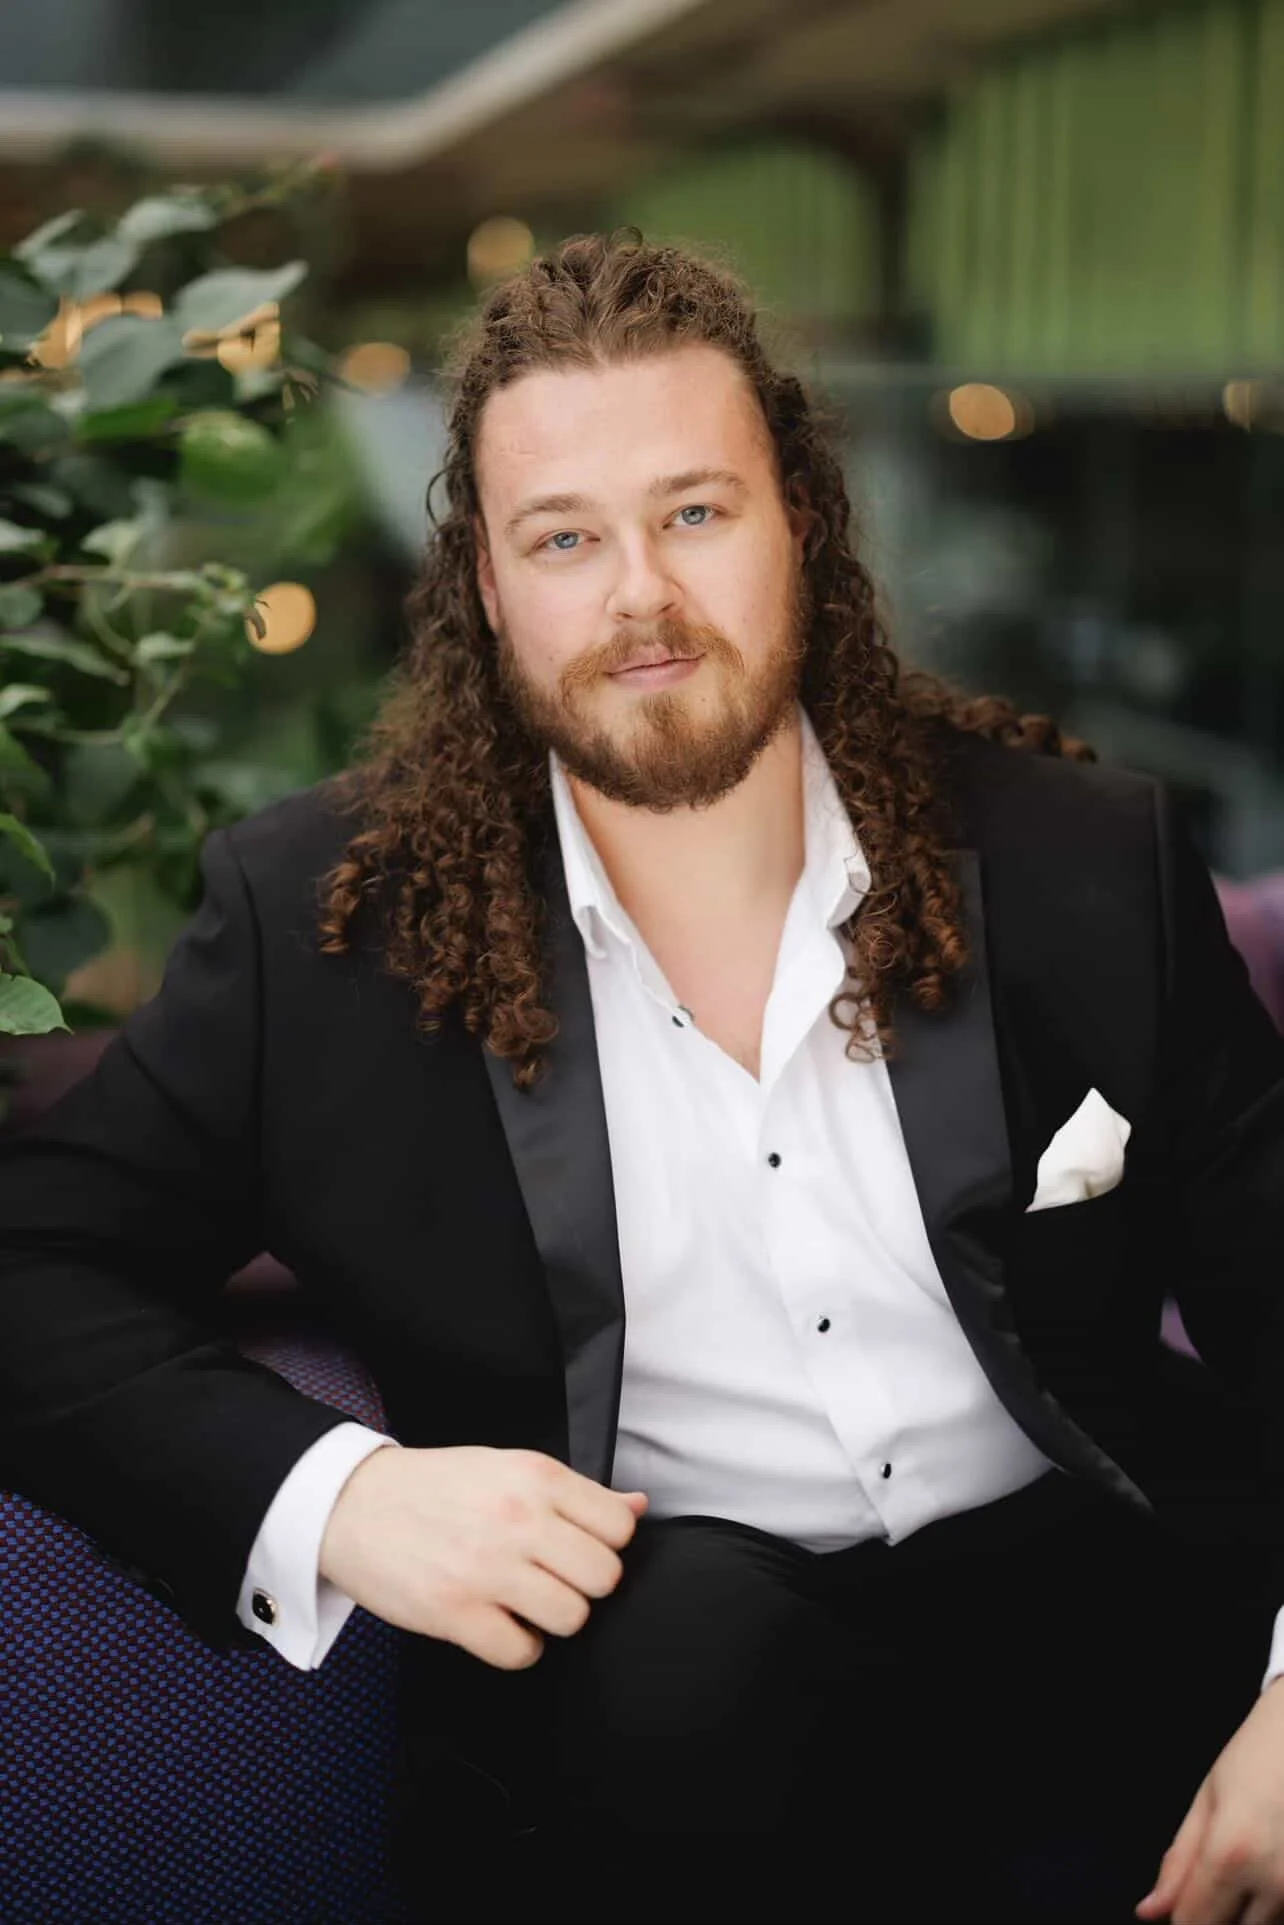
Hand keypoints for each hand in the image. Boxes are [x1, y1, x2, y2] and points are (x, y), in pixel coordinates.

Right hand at [319, 1444, 647, 1669]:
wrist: (351, 1504)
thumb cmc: (433, 1486)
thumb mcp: (507, 1466)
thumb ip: (575, 1492)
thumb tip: (636, 1507)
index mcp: (535, 1477)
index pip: (618, 1528)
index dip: (604, 1545)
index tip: (579, 1548)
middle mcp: (518, 1519)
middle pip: (603, 1578)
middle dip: (583, 1585)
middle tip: (553, 1578)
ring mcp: (487, 1568)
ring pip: (571, 1618)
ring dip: (553, 1619)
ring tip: (526, 1602)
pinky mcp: (455, 1612)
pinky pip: (521, 1653)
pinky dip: (517, 1647)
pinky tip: (499, 1624)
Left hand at [1137, 1679, 1283, 1924]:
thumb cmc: (1258, 1756)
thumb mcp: (1207, 1800)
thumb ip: (1179, 1861)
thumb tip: (1150, 1911)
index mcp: (1231, 1854)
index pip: (1193, 1923)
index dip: (1179, 1919)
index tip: (1177, 1907)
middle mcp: (1273, 1883)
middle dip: (1215, 1914)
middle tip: (1215, 1875)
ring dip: (1248, 1911)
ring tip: (1248, 1861)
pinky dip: (1274, 1903)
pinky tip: (1269, 1866)